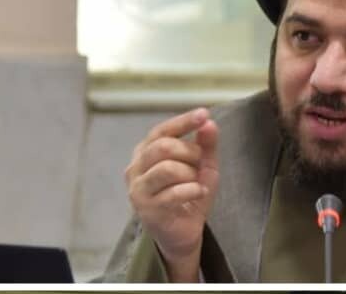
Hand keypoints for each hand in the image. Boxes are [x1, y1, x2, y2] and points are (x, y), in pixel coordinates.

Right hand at [124, 108, 218, 280]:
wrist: (184, 231)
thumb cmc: (190, 192)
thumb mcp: (203, 165)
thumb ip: (206, 144)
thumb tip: (209, 123)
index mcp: (146, 151)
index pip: (162, 130)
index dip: (183, 121)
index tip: (204, 114)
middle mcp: (136, 167)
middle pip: (163, 147)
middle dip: (190, 152)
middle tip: (201, 163)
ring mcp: (138, 189)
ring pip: (167, 168)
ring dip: (190, 173)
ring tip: (197, 182)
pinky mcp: (146, 209)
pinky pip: (173, 192)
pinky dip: (192, 190)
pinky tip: (199, 193)